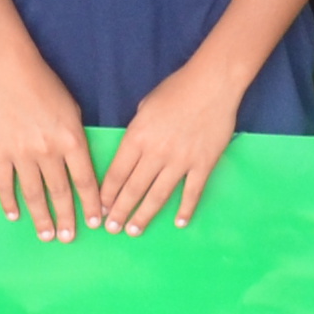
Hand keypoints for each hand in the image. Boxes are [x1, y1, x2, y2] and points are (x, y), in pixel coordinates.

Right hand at [0, 66, 97, 243]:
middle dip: (66, 218)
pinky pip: (4, 183)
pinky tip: (14, 216)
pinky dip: (9, 202)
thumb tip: (79, 165)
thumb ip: (76, 139)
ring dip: (41, 218)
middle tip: (69, 238)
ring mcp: (22, 153)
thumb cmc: (46, 86)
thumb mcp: (74, 110)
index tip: (95, 222)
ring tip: (47, 235)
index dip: (90, 204)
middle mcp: (49, 151)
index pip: (85, 180)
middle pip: (60, 192)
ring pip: (33, 194)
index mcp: (72, 139)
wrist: (9, 71)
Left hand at [95, 59, 242, 230]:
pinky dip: (185, 209)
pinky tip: (179, 222)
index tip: (100, 209)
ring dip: (144, 215)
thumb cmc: (177, 89)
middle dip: (120, 211)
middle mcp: (156, 153)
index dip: (107, 194)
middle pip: (134, 188)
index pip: (117, 173)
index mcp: (138, 137)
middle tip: (111, 228)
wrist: (213, 83)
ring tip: (134, 230)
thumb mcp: (145, 106)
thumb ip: (137, 132)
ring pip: (158, 195)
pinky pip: (192, 191)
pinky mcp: (203, 164)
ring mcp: (181, 161)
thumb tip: (134, 151)